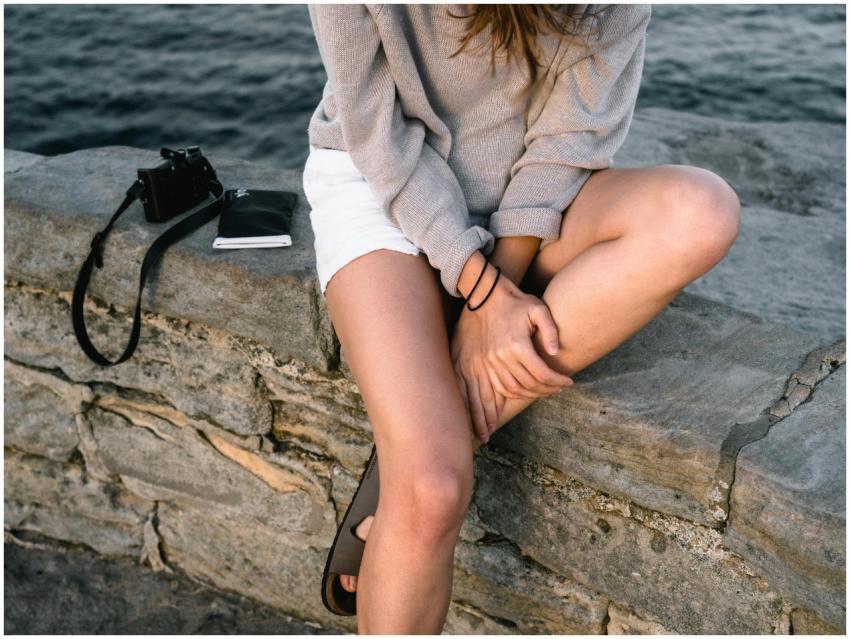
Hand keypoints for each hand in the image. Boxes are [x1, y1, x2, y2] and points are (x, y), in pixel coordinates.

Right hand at [450, 266, 573, 443]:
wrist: (483, 294)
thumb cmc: (514, 301)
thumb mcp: (538, 308)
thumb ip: (550, 329)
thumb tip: (555, 352)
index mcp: (516, 345)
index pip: (542, 374)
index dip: (557, 382)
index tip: (568, 383)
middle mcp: (499, 357)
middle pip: (526, 386)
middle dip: (544, 392)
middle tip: (555, 390)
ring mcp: (483, 363)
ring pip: (506, 392)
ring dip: (520, 401)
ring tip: (533, 401)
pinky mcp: (471, 364)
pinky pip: (482, 392)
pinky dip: (488, 408)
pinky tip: (489, 424)